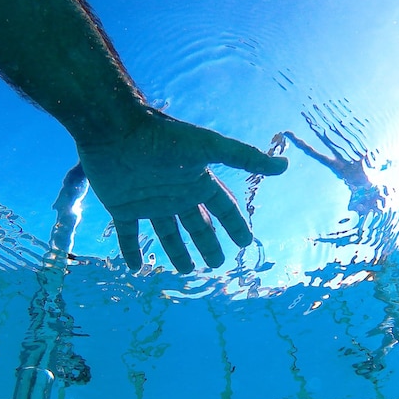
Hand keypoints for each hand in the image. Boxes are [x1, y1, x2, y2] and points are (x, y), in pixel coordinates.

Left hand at [77, 107, 287, 273]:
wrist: (113, 128)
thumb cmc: (161, 136)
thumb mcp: (208, 147)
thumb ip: (244, 157)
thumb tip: (285, 166)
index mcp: (197, 181)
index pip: (223, 207)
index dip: (235, 224)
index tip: (245, 242)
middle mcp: (175, 194)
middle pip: (196, 224)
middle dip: (208, 243)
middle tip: (216, 264)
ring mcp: (148, 201)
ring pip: (166, 232)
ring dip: (175, 252)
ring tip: (185, 271)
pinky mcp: (121, 207)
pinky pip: (128, 234)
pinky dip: (131, 251)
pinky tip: (136, 268)